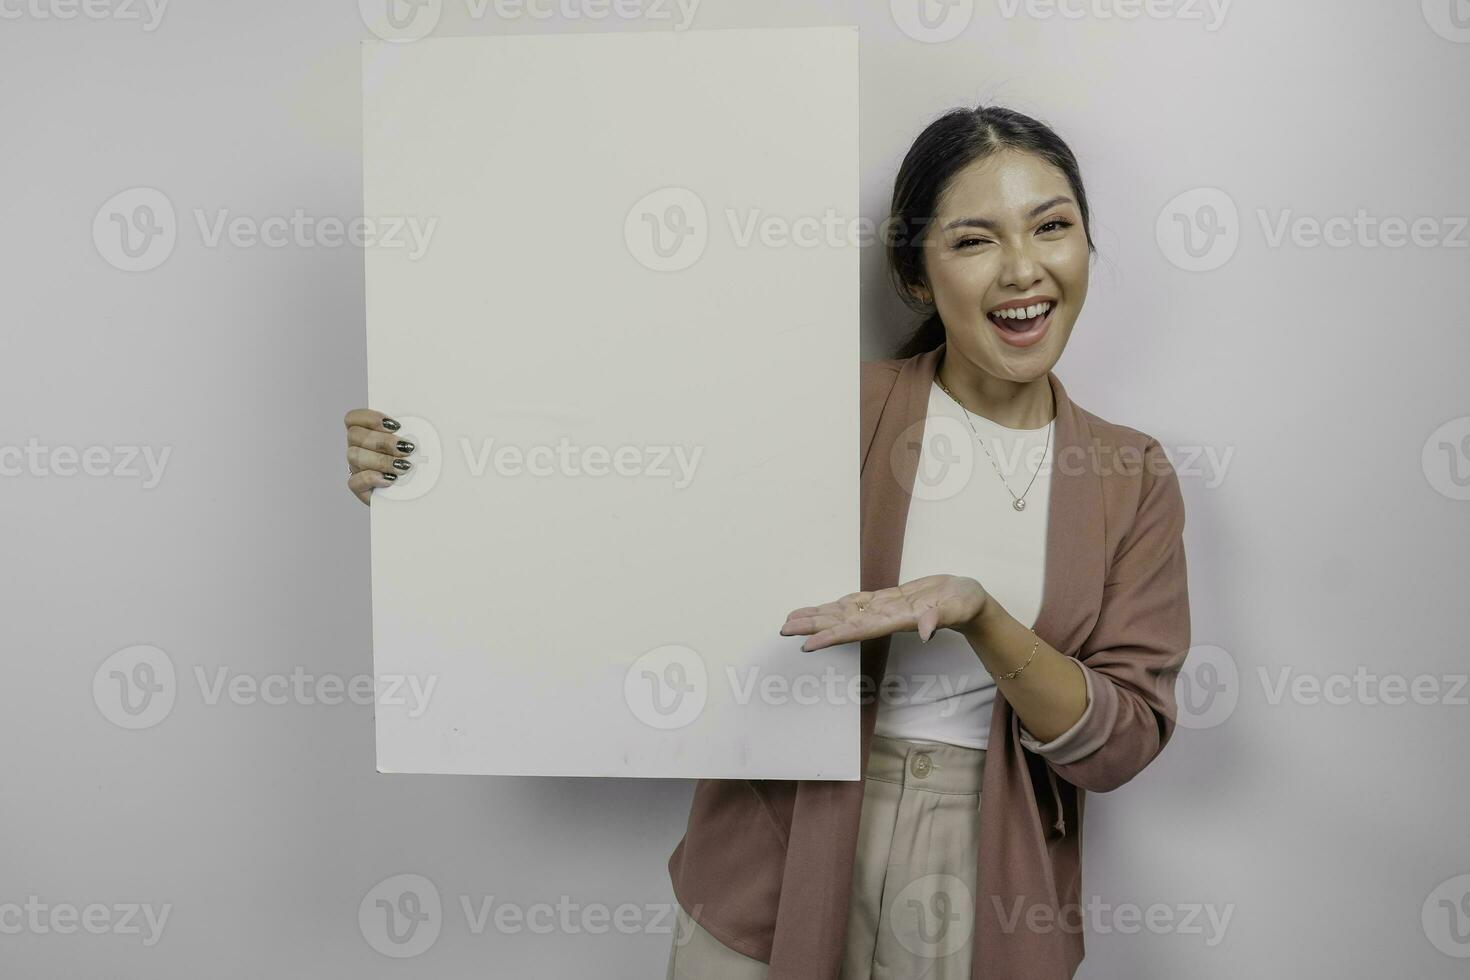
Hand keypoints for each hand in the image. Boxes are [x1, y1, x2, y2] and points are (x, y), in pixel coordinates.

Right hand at [344, 408, 414, 504]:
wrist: (416, 491)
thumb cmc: (416, 465)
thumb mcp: (412, 444)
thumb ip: (408, 433)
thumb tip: (419, 428)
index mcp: (367, 433)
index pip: (353, 418)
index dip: (370, 418)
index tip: (395, 426)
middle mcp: (358, 448)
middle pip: (354, 435)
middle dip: (384, 441)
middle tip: (406, 449)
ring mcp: (356, 468)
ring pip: (354, 456)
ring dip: (382, 460)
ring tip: (403, 467)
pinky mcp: (359, 488)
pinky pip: (354, 481)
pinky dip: (372, 478)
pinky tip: (389, 479)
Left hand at [779, 574, 991, 652]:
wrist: (969, 601)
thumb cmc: (965, 604)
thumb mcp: (957, 607)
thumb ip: (938, 618)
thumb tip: (924, 632)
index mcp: (895, 620)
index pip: (856, 631)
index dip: (830, 637)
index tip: (806, 645)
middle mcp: (883, 617)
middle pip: (841, 624)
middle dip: (812, 627)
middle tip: (783, 629)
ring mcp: (882, 609)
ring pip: (842, 614)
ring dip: (817, 617)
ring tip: (790, 619)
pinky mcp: (885, 600)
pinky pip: (853, 603)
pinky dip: (833, 606)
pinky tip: (818, 608)